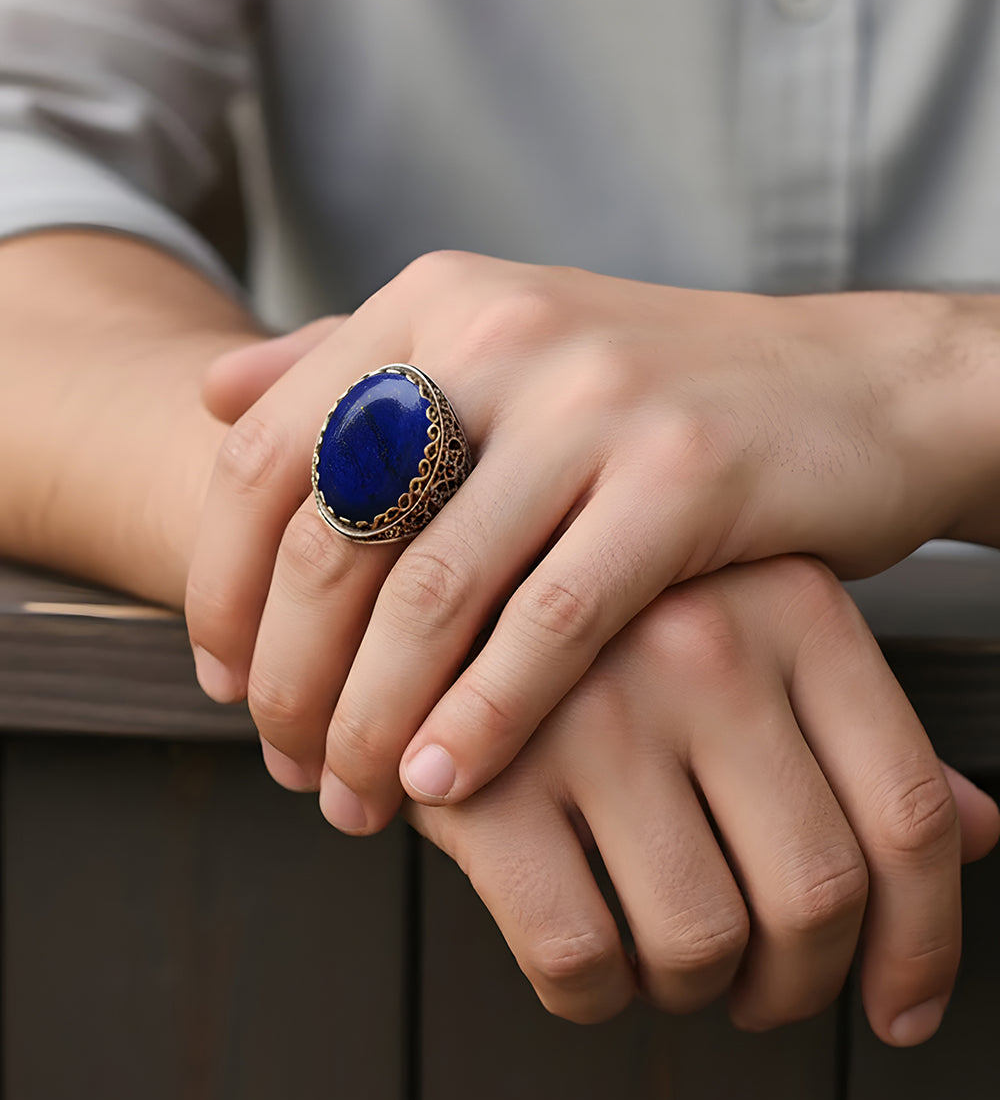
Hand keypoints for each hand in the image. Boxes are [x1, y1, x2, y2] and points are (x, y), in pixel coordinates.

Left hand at [188, 253, 981, 826]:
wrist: (852, 387)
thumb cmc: (655, 395)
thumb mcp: (501, 347)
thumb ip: (353, 364)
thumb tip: (207, 394)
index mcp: (436, 302)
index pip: (267, 455)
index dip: (221, 585)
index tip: (223, 681)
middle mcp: (501, 335)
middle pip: (331, 536)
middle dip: (288, 678)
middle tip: (286, 764)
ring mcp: (594, 402)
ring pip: (430, 594)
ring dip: (372, 719)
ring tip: (355, 797)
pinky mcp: (683, 478)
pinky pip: (549, 625)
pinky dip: (483, 718)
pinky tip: (445, 781)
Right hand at [394, 558, 998, 1042]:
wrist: (424, 541)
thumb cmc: (611, 608)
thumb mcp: (755, 629)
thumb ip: (859, 732)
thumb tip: (984, 834)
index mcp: (791, 605)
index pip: (909, 814)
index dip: (922, 943)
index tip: (899, 1009)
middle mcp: (703, 646)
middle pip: (817, 894)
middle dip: (797, 986)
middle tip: (762, 990)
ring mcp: (592, 704)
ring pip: (701, 940)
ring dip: (694, 989)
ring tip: (667, 961)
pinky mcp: (486, 770)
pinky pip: (578, 954)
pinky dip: (593, 994)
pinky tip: (587, 963)